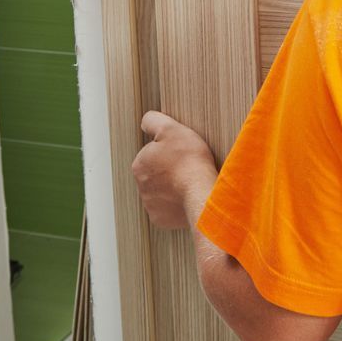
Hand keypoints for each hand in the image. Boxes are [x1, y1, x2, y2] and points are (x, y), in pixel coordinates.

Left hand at [133, 110, 219, 230]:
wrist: (202, 193)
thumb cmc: (189, 160)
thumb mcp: (171, 128)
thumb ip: (153, 121)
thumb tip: (145, 122)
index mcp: (139, 164)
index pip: (151, 154)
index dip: (168, 151)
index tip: (180, 152)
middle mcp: (140, 186)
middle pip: (155, 174)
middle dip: (168, 171)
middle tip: (186, 167)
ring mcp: (150, 205)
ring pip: (161, 192)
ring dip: (172, 188)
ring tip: (189, 183)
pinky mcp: (161, 219)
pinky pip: (167, 210)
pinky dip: (176, 205)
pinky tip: (187, 197)